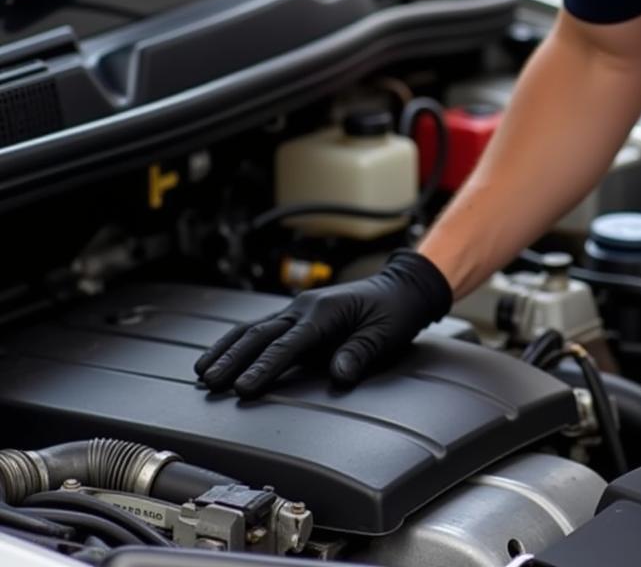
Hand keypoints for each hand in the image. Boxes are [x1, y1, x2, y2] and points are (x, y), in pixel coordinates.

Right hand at [194, 250, 451, 396]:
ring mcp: (298, 308)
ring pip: (254, 328)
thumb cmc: (395, 311)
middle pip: (261, 335)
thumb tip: (339, 374)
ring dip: (228, 349)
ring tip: (202, 372)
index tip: (244, 389)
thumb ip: (360, 352)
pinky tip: (221, 354)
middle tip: (210, 383)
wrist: (401, 287)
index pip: (288, 344)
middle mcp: (305, 307)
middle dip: (234, 359)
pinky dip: (238, 341)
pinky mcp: (297, 315)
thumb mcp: (385, 333)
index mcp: (325, 312)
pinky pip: (262, 327)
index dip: (265, 367)